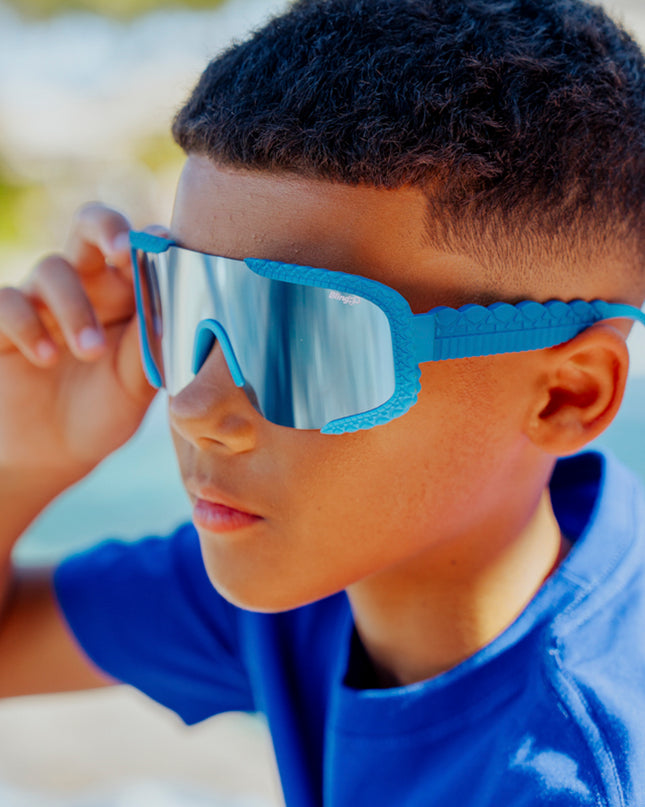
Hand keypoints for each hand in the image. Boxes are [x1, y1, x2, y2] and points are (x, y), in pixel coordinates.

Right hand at [0, 203, 157, 481]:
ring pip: (53, 269)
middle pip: (90, 227)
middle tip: (124, 253)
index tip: (167, 245)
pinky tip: (46, 357)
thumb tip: (180, 308)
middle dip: (107, 229)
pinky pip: (9, 301)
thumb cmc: (105, 410)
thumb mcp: (137, 384)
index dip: (150, 240)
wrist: (54, 454)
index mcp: (127, 294)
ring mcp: (43, 301)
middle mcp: (86, 287)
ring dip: (75, 307)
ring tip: (91, 350)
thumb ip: (152, 345)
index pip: (138, 248)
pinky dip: (29, 324)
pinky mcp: (5, 324)